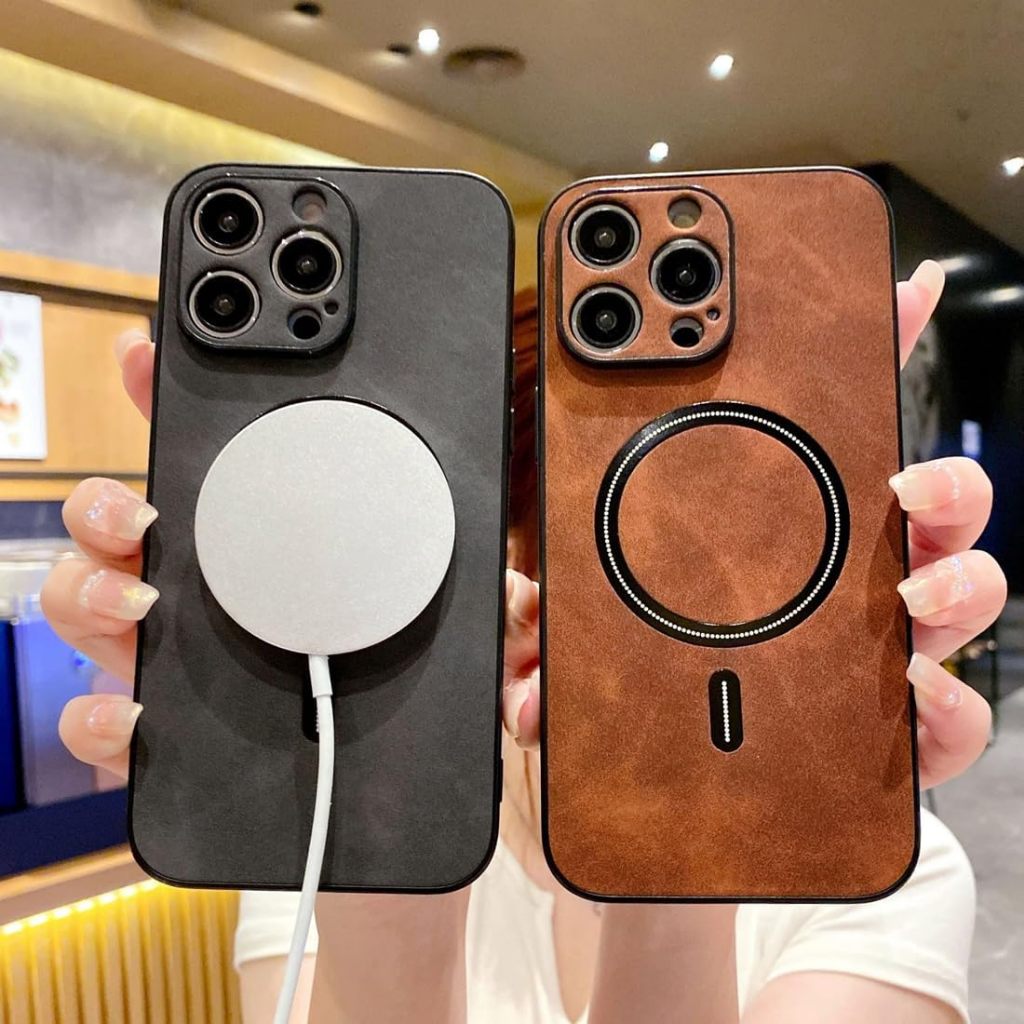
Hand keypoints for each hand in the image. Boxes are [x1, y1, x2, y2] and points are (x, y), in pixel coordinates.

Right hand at [43, 330, 542, 779]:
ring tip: (142, 598)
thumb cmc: (426, 722)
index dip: (175, 407)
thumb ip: (500, 616)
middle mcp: (214, 599)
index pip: (218, 468)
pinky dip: (98, 713)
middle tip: (142, 508)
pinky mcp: (170, 742)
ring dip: (92, 589)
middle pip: (120, 525)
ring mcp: (183, 665)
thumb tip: (522, 597)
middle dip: (106, 499)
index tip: (151, 359)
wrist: (402, 835)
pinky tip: (132, 708)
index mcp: (277, 554)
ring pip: (88, 604)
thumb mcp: (478, 653)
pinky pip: (101, 721)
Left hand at [506, 261, 1005, 792]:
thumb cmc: (625, 696)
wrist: (653, 806)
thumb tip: (520, 613)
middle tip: (901, 477)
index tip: (892, 291)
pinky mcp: (885, 740)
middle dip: (940, 478)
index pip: (831, 428)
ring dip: (956, 581)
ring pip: (957, 598)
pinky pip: (946, 723)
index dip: (872, 351)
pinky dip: (945, 710)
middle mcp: (840, 579)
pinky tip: (910, 701)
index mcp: (774, 525)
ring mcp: (871, 654)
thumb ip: (544, 617)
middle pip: (927, 508)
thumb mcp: (570, 638)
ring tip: (910, 589)